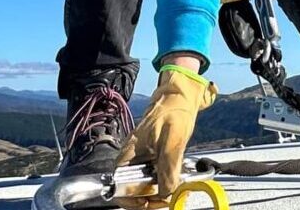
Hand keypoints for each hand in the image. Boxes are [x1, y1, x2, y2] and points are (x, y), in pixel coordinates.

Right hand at [117, 66, 217, 208]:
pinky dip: (163, 184)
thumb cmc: (172, 113)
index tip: (147, 201)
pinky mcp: (152, 161)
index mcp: (128, 155)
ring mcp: (142, 161)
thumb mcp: (172, 141)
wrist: (180, 99)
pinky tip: (173, 182)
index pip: (119, 185)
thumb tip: (166, 192)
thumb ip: (168, 167)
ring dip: (157, 193)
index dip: (131, 198)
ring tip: (172, 190)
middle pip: (131, 190)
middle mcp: (132, 160)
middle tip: (166, 198)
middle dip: (148, 198)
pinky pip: (154, 179)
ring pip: (143, 187)